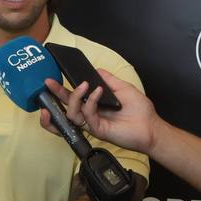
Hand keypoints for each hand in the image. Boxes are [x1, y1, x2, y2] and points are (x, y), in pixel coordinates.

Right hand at [41, 70, 159, 152]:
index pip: (73, 98)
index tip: (55, 77)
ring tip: (84, 85)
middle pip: (66, 106)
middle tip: (48, 82)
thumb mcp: (123, 88)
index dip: (62, 90)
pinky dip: (90, 101)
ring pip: (72, 113)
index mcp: (94, 106)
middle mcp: (90, 115)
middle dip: (56, 95)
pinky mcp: (98, 130)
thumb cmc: (140, 110)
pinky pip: (88, 116)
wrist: (151, 126)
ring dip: (75, 97)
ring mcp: (93, 123)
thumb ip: (108, 80)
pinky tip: (98, 92)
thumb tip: (96, 70)